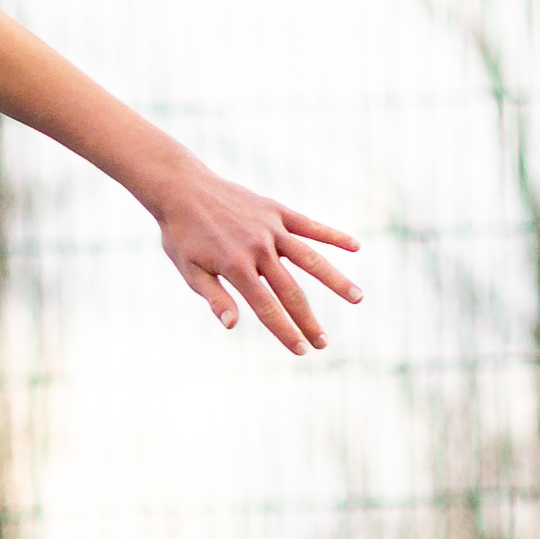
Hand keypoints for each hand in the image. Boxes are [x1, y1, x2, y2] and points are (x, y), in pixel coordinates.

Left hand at [148, 162, 361, 352]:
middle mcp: (258, 248)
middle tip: (324, 343)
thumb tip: (232, 325)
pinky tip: (355, 246)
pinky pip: (309, 225)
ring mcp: (270, 228)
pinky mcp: (276, 211)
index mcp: (236, 267)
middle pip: (291, 291)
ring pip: (311, 258)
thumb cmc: (181, 234)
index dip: (284, 330)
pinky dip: (332, 235)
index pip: (266, 307)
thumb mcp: (189, 269)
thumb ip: (214, 297)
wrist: (182, 188)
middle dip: (308, 320)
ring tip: (358, 298)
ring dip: (335, 280)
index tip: (301, 350)